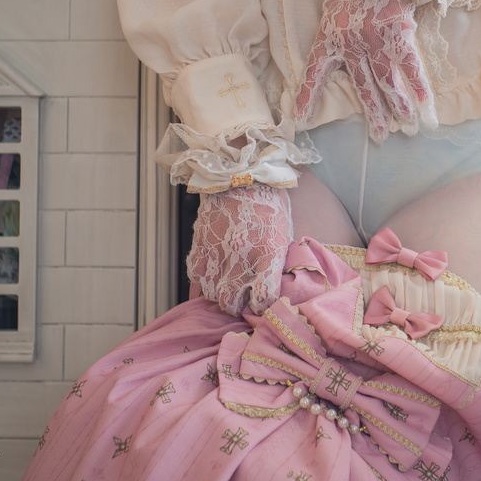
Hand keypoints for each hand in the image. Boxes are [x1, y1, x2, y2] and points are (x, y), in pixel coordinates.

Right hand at [186, 184, 291, 315]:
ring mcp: (218, 249)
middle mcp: (241, 255)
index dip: (264, 307)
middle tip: (241, 300)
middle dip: (237, 306)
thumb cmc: (269, 203)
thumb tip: (272, 289)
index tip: (263, 304)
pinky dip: (203, 278)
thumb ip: (276, 263)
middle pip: (231, 302)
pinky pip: (195, 274)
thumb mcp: (284, 233)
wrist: (243, 173)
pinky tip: (213, 271)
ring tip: (227, 284)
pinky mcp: (200, 241)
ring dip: (219, 293)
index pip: (264, 298)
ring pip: (211, 292)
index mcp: (269, 252)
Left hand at [295, 0, 432, 141]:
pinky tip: (425, 104)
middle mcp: (350, 43)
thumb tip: (344, 60)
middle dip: (374, 114)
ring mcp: (375, 39)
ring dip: (398, 106)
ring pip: (387, 81)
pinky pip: (409, 65)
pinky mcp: (397, 32)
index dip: (307, 96)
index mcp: (329, 37)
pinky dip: (418, 86)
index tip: (300, 119)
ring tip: (406, 126)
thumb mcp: (334, 9)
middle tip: (381, 136)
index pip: (315, 72)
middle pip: (363, 85)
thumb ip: (337, 34)